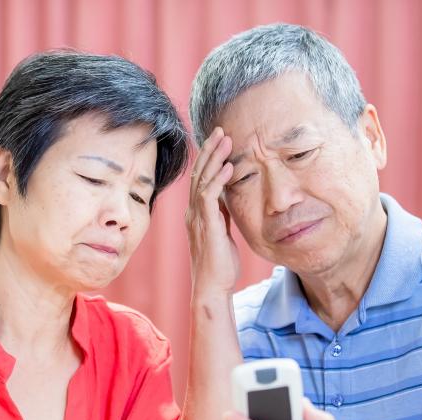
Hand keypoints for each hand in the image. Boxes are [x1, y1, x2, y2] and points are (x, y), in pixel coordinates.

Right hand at [185, 127, 240, 297]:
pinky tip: (229, 166)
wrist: (212, 287)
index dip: (207, 157)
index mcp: (196, 213)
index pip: (200, 178)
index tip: (218, 140)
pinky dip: (219, 179)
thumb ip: (221, 213)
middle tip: (219, 129)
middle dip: (209, 149)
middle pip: (198, 173)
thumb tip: (226, 197)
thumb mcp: (222, 232)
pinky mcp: (207, 225)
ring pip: (203, 180)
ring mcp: (197, 218)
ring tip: (225, 139)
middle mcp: (192, 212)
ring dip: (214, 158)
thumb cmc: (219, 264)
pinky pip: (209, 196)